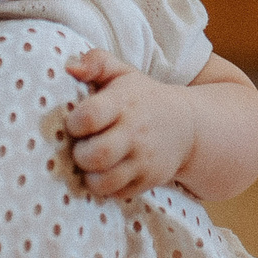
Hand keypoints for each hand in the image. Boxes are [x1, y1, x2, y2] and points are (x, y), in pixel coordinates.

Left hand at [65, 48, 196, 197]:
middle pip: (96, 155)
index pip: (90, 117)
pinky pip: (117, 194)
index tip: (77, 123)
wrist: (188, 126)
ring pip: (104, 182)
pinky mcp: (148, 181)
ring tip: (93, 164)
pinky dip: (106, 188)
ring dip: (90, 176)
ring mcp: (143, 160)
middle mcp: (135, 133)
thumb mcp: (123, 73)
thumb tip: (70, 68)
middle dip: (80, 154)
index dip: (75, 123)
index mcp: (124, 103)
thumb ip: (96, 62)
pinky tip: (107, 172)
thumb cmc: (143, 98)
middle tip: (82, 147)